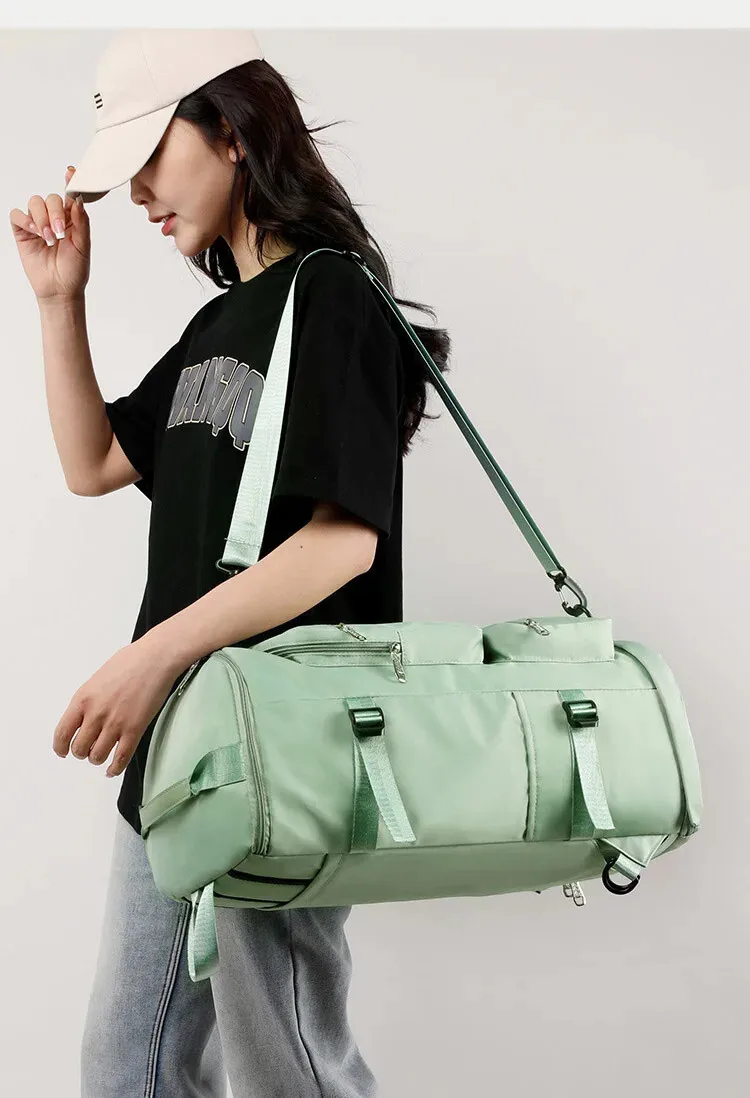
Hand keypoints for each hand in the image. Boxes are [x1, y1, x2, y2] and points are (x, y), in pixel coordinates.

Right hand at [9, 165, 90, 301]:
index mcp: (72, 219)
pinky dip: (25, 220)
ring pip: (35, 203)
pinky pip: (17, 214)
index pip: (70, 196)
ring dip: (42, 218)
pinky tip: (34, 232)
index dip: (70, 182)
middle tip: (59, 232)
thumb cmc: (74, 270)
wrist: (60, 290)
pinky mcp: (23, 232)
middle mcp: (55, 218)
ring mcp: (37, 224)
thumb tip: (78, 200)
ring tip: (48, 238)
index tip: (70, 173)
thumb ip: (82, 222)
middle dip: (55, 212)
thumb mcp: (83, 246)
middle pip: (51, 198)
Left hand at [52, 638, 184, 777]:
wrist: (156, 659)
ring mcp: (115, 723)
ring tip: (101, 754)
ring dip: (97, 758)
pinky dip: (115, 768)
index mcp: (83, 699)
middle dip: (82, 752)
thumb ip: (88, 700)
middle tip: (87, 749)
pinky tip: (113, 769)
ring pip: (97, 756)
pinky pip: (121, 758)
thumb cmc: (131, 662)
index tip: (62, 751)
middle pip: (79, 748)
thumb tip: (84, 716)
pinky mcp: (134, 730)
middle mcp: (96, 713)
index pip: (62, 733)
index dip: (60, 747)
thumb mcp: (97, 678)